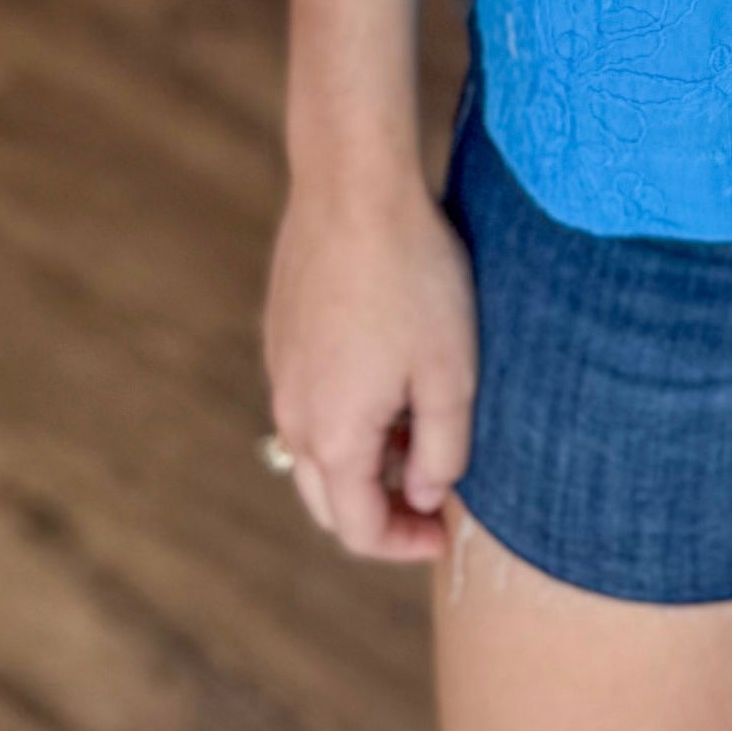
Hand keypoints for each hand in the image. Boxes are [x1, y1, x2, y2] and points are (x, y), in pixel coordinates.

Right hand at [263, 166, 477, 559]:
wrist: (354, 187)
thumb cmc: (413, 278)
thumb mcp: (451, 373)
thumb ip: (442, 451)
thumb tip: (423, 494)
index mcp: (333, 439)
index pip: (358, 530)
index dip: (405, 543)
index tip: (446, 531)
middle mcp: (292, 414)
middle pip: (327, 499)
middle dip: (380, 510)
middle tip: (433, 490)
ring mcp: (280, 370)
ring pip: (315, 447)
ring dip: (362, 459)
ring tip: (417, 426)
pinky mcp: (281, 331)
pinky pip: (308, 398)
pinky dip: (344, 414)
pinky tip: (387, 372)